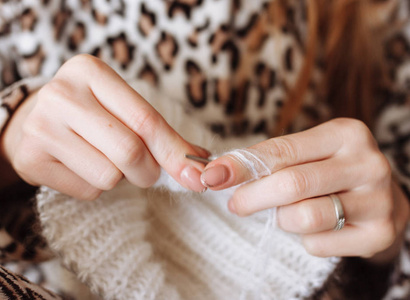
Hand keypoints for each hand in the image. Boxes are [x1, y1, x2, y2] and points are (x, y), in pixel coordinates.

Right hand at [0, 54, 207, 199]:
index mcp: (90, 71)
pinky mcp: (29, 159)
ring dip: (118, 178)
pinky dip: (93, 187)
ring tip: (101, 159)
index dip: (175, 152)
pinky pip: (86, 190)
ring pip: (108, 176)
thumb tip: (202, 164)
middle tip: (144, 171)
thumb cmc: (92, 115)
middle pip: (129, 151)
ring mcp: (41, 126)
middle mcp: (61, 93)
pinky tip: (79, 167)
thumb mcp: (122, 109)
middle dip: (147, 171)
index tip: (197, 176)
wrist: (33, 122)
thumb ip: (161, 134)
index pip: (146, 119)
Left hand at [201, 118, 408, 260]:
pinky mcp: (378, 234)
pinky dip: (305, 239)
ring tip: (288, 212)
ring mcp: (377, 200)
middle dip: (252, 197)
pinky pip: (318, 243)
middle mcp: (367, 163)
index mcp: (345, 134)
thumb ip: (268, 160)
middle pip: (291, 184)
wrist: (380, 199)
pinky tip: (316, 228)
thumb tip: (217, 172)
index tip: (212, 176)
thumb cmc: (330, 171)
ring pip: (303, 217)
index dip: (241, 166)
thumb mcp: (306, 154)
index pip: (282, 151)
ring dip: (282, 219)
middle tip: (236, 204)